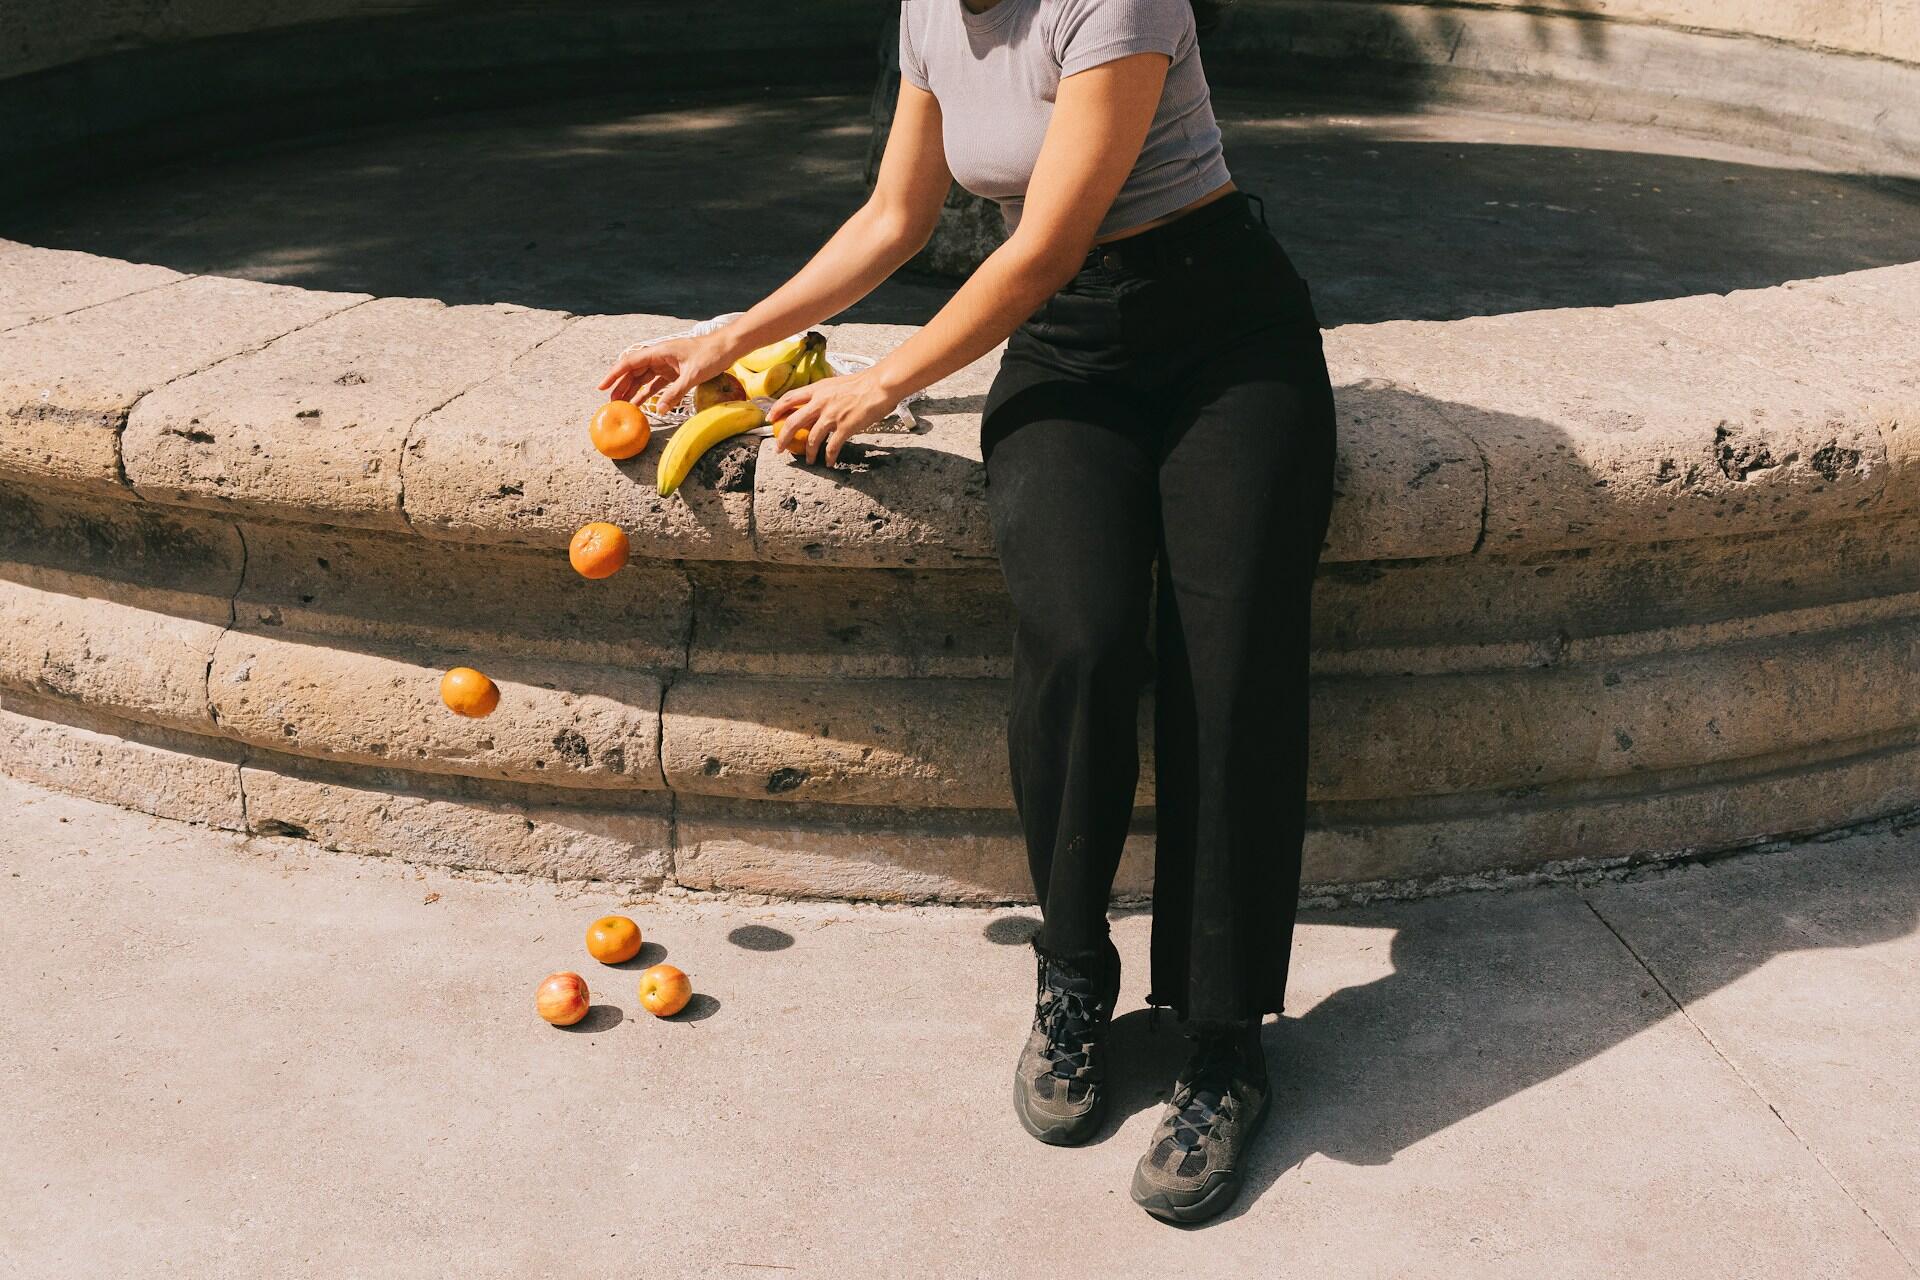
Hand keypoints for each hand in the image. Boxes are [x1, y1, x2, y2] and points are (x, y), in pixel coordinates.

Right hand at [598, 334, 730, 410]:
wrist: (728, 347)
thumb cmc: (711, 355)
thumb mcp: (692, 375)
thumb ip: (675, 393)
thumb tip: (658, 409)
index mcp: (659, 352)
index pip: (630, 362)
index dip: (614, 375)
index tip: (602, 386)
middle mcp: (659, 357)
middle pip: (634, 372)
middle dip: (621, 387)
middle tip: (611, 403)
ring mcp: (666, 365)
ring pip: (644, 379)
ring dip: (633, 391)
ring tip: (622, 406)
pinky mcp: (674, 372)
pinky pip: (656, 384)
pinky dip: (648, 393)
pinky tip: (641, 404)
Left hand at [767, 370, 897, 466]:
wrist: (880, 385)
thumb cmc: (863, 383)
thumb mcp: (836, 384)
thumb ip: (825, 394)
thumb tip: (819, 402)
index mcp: (817, 389)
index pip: (789, 398)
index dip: (776, 409)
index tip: (770, 418)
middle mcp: (820, 403)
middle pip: (793, 422)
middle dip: (783, 438)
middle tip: (779, 448)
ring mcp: (831, 416)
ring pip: (811, 439)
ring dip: (808, 452)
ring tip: (809, 460)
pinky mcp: (844, 427)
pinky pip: (832, 447)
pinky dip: (829, 457)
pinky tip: (829, 462)